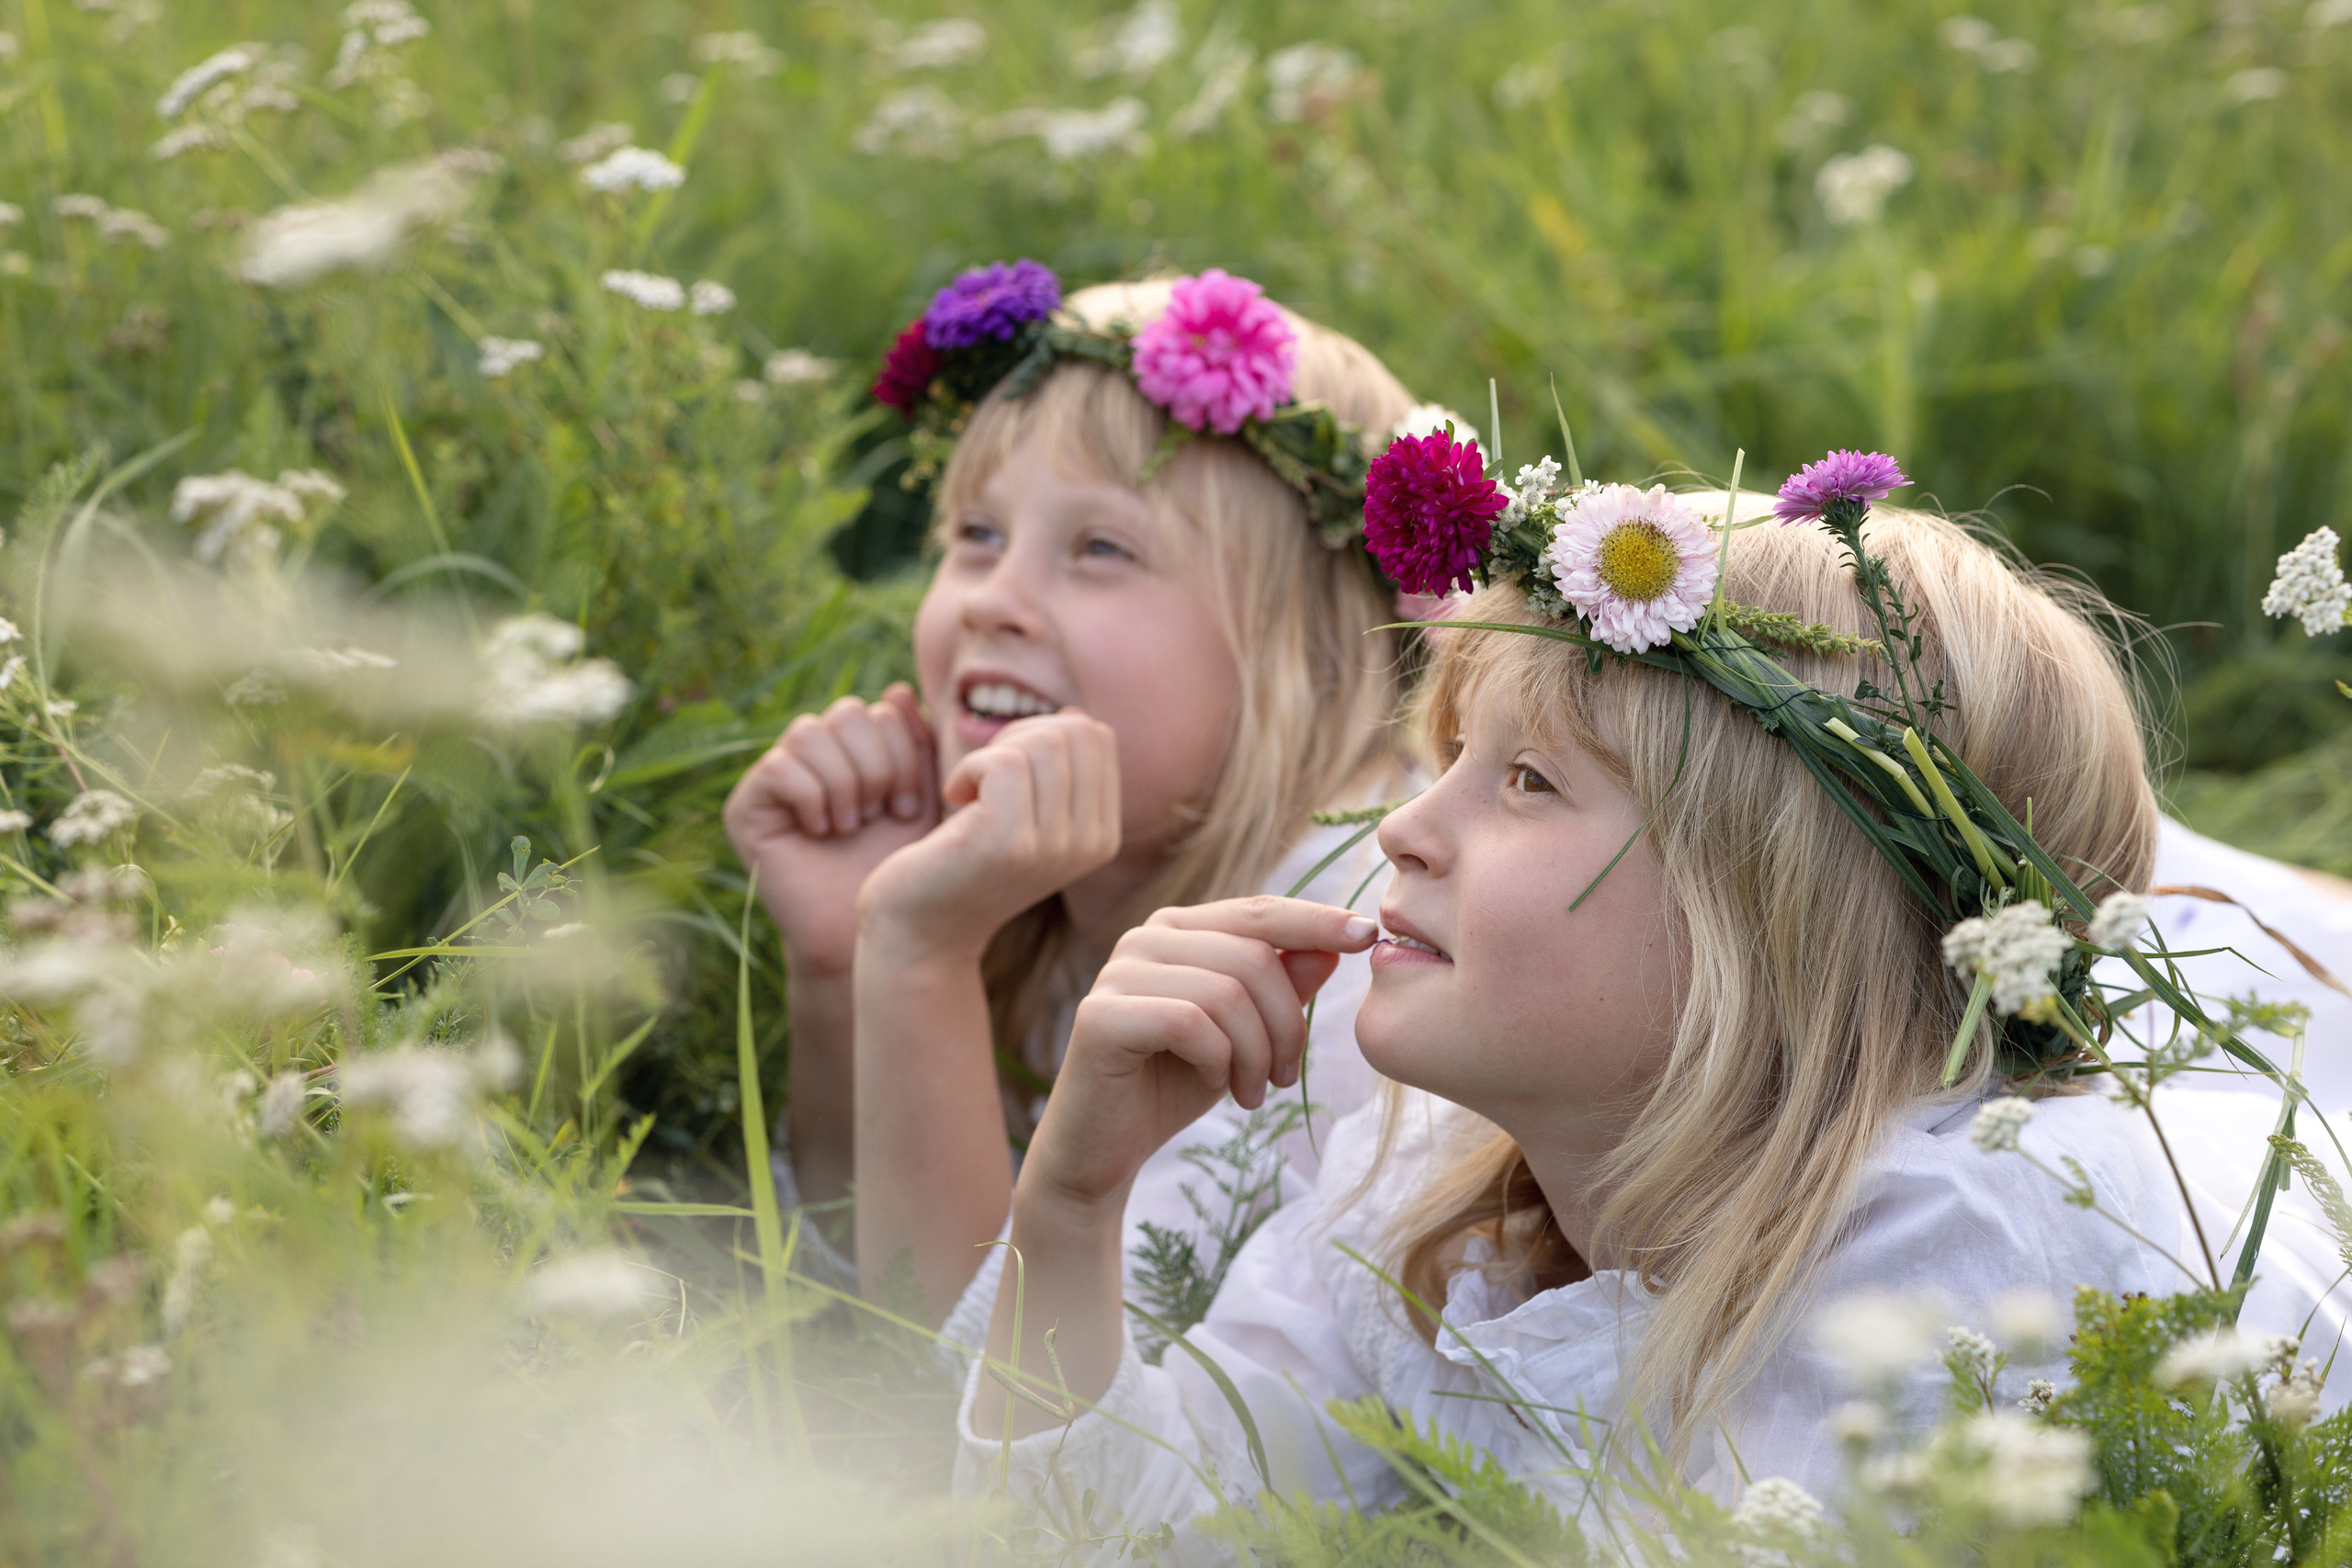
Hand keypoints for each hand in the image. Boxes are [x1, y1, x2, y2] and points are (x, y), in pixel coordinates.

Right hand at [722, 684, 936, 975]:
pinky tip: (821, 833)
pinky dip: (811, 799)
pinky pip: (779, 768)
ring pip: (810, 733)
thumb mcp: (921, 801)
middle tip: (878, 816)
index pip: (880, 711)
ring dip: (844, 784)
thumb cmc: (895, 869)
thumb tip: (898, 690)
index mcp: (853, 750)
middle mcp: (811, 757)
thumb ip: (918, 746)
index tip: (908, 808)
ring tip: (850, 826)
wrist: (862, 932)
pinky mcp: (746, 806)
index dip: (903, 755)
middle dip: (876, 767)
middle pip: (846, 713)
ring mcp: (776, 778)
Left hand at [855, 709, 1122, 958]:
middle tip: (983, 775)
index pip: (1096, 736)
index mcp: (1103, 835)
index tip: (1005, 773)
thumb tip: (1073, 716)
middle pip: (1075, 731)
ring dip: (992, 752)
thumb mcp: (1029, 814)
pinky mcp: (1011, 845)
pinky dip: (967, 767)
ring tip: (969, 789)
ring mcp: (1055, 847)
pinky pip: (1003, 762)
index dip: (1041, 734)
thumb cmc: (966, 859)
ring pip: (1043, 742)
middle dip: (1019, 735)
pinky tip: (952, 798)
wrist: (922, 928)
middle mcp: (1091, 844)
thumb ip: (1060, 770)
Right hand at [1019, 897, 1378, 1210]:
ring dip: (1257, 1053)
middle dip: (1287, 1024)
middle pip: (1254, 956)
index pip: (1260, 911)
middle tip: (1286, 1077)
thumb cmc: (1174, 1086)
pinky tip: (1218, 1087)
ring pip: (1227, 992)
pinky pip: (1189, 1023)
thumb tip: (1333, 943)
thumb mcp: (1245, 1036)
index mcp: (1181, 930)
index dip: (1316, 920)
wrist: (1104, 1151)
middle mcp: (1145, 938)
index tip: (1366, 935)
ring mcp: (1117, 972)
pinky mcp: (1099, 1016)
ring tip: (1253, 1091)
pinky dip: (1219, 1061)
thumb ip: (1282, 986)